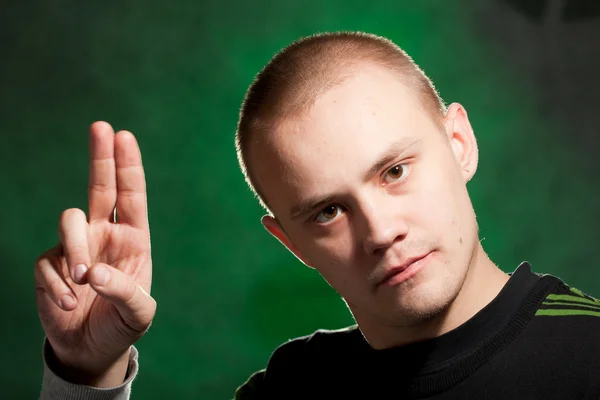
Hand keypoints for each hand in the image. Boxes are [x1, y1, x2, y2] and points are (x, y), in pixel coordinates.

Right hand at [35, 122, 155, 385]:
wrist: (91, 349)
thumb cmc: (121, 325)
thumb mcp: (137, 313)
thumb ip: (123, 291)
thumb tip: (93, 272)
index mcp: (133, 240)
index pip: (132, 197)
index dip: (128, 167)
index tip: (124, 136)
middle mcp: (105, 235)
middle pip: (100, 188)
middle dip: (101, 158)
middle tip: (101, 126)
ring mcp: (77, 248)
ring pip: (69, 221)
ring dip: (76, 249)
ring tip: (84, 282)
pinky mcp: (51, 265)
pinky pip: (48, 261)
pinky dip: (57, 284)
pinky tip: (68, 302)